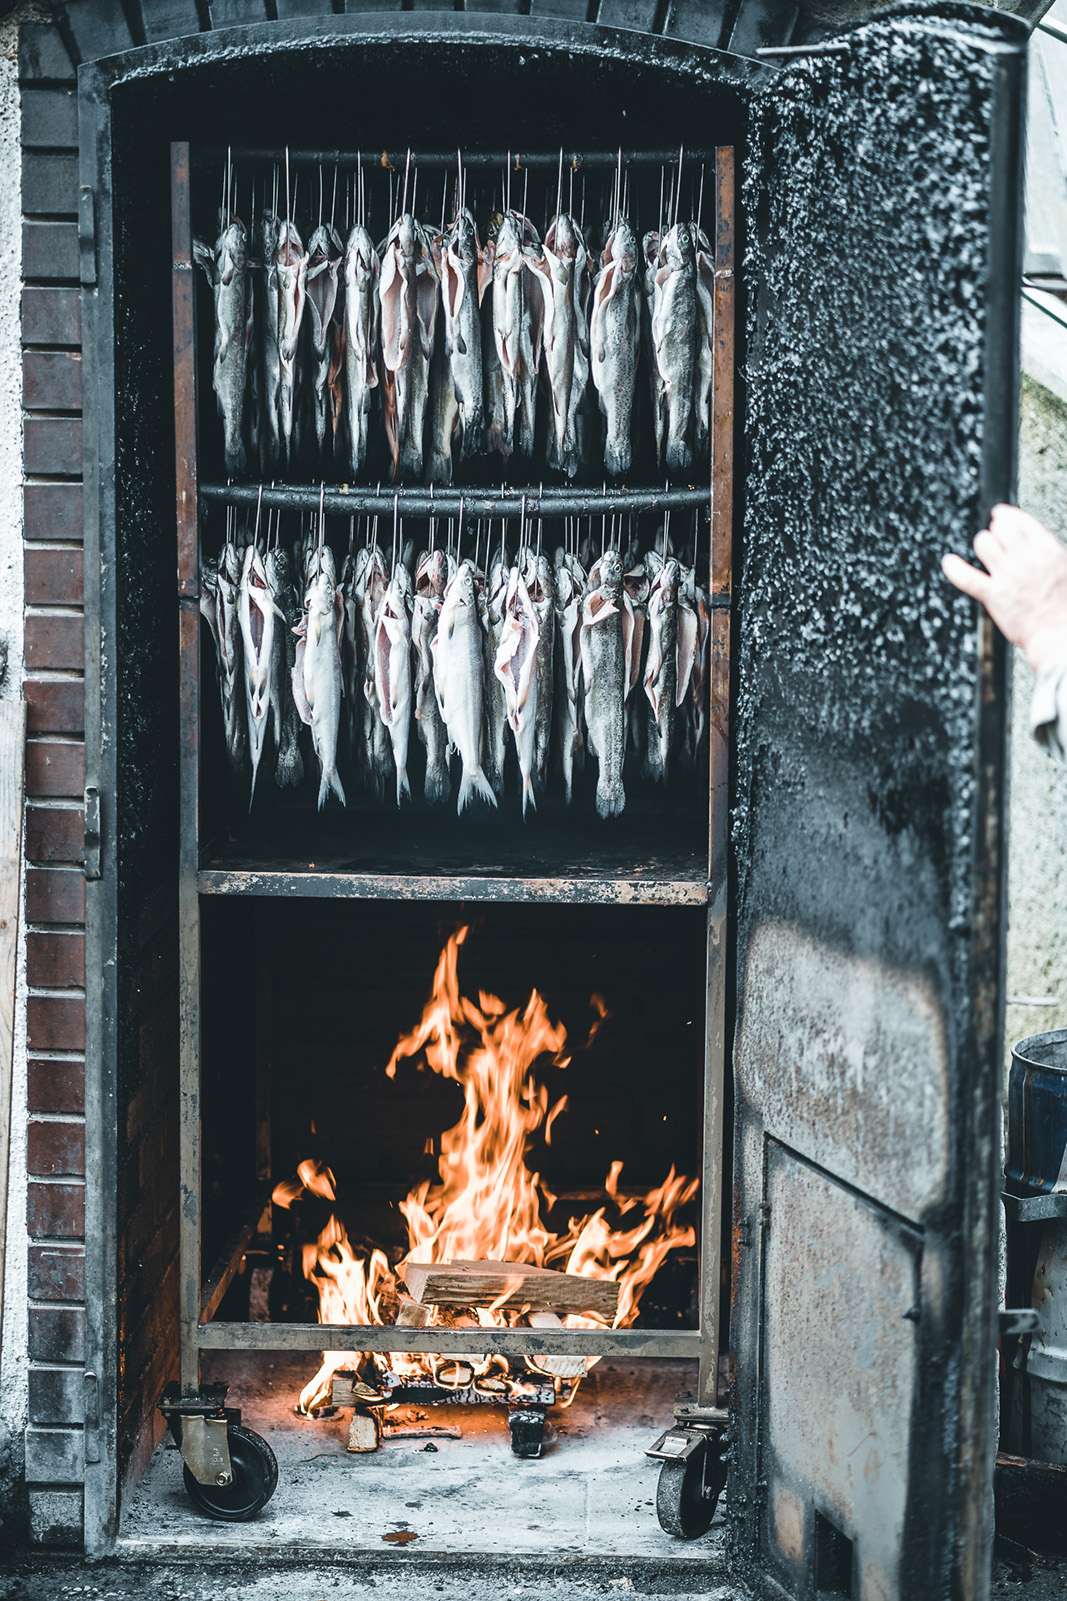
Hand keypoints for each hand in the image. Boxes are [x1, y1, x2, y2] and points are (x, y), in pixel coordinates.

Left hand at [942, 505, 1066, 672]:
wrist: (1059, 634)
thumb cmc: (1065, 608)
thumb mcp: (1066, 570)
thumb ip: (1049, 554)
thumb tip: (1036, 544)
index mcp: (1048, 551)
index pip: (1021, 521)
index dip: (1007, 515)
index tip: (1000, 515)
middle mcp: (1026, 559)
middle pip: (1001, 529)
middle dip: (995, 528)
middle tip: (994, 532)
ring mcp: (1008, 577)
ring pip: (984, 544)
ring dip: (982, 543)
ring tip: (984, 549)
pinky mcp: (994, 596)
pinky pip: (967, 577)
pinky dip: (954, 569)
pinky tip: (949, 562)